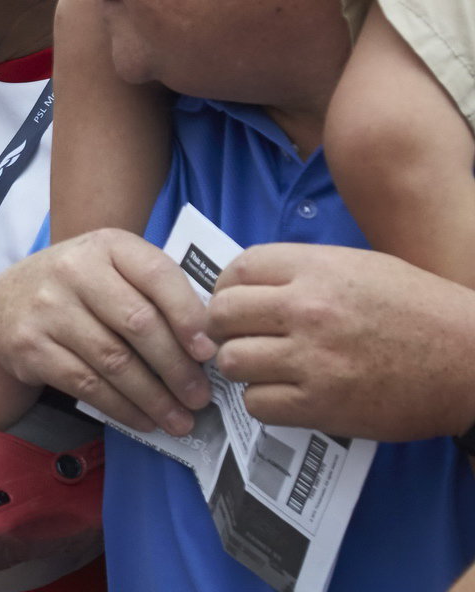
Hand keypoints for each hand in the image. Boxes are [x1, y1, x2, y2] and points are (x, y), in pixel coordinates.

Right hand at [0, 229, 215, 436]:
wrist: (4, 307)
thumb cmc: (78, 291)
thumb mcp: (112, 271)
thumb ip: (155, 292)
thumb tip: (211, 345)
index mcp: (106, 245)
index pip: (157, 275)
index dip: (189, 316)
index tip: (211, 352)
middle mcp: (72, 269)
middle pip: (138, 323)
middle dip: (177, 368)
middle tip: (201, 398)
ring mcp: (46, 307)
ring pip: (114, 361)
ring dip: (154, 397)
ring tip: (180, 419)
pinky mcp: (29, 346)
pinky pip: (86, 384)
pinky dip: (121, 407)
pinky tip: (143, 419)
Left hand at [209, 243, 474, 440]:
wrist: (471, 359)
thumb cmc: (420, 309)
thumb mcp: (359, 267)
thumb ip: (302, 272)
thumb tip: (249, 286)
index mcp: (316, 269)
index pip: (237, 270)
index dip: (225, 287)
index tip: (233, 302)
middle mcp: (307, 309)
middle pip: (221, 315)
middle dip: (222, 328)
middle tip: (240, 338)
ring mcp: (312, 358)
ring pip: (232, 361)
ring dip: (242, 366)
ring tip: (263, 368)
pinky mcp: (322, 404)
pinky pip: (258, 403)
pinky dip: (264, 401)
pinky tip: (285, 395)